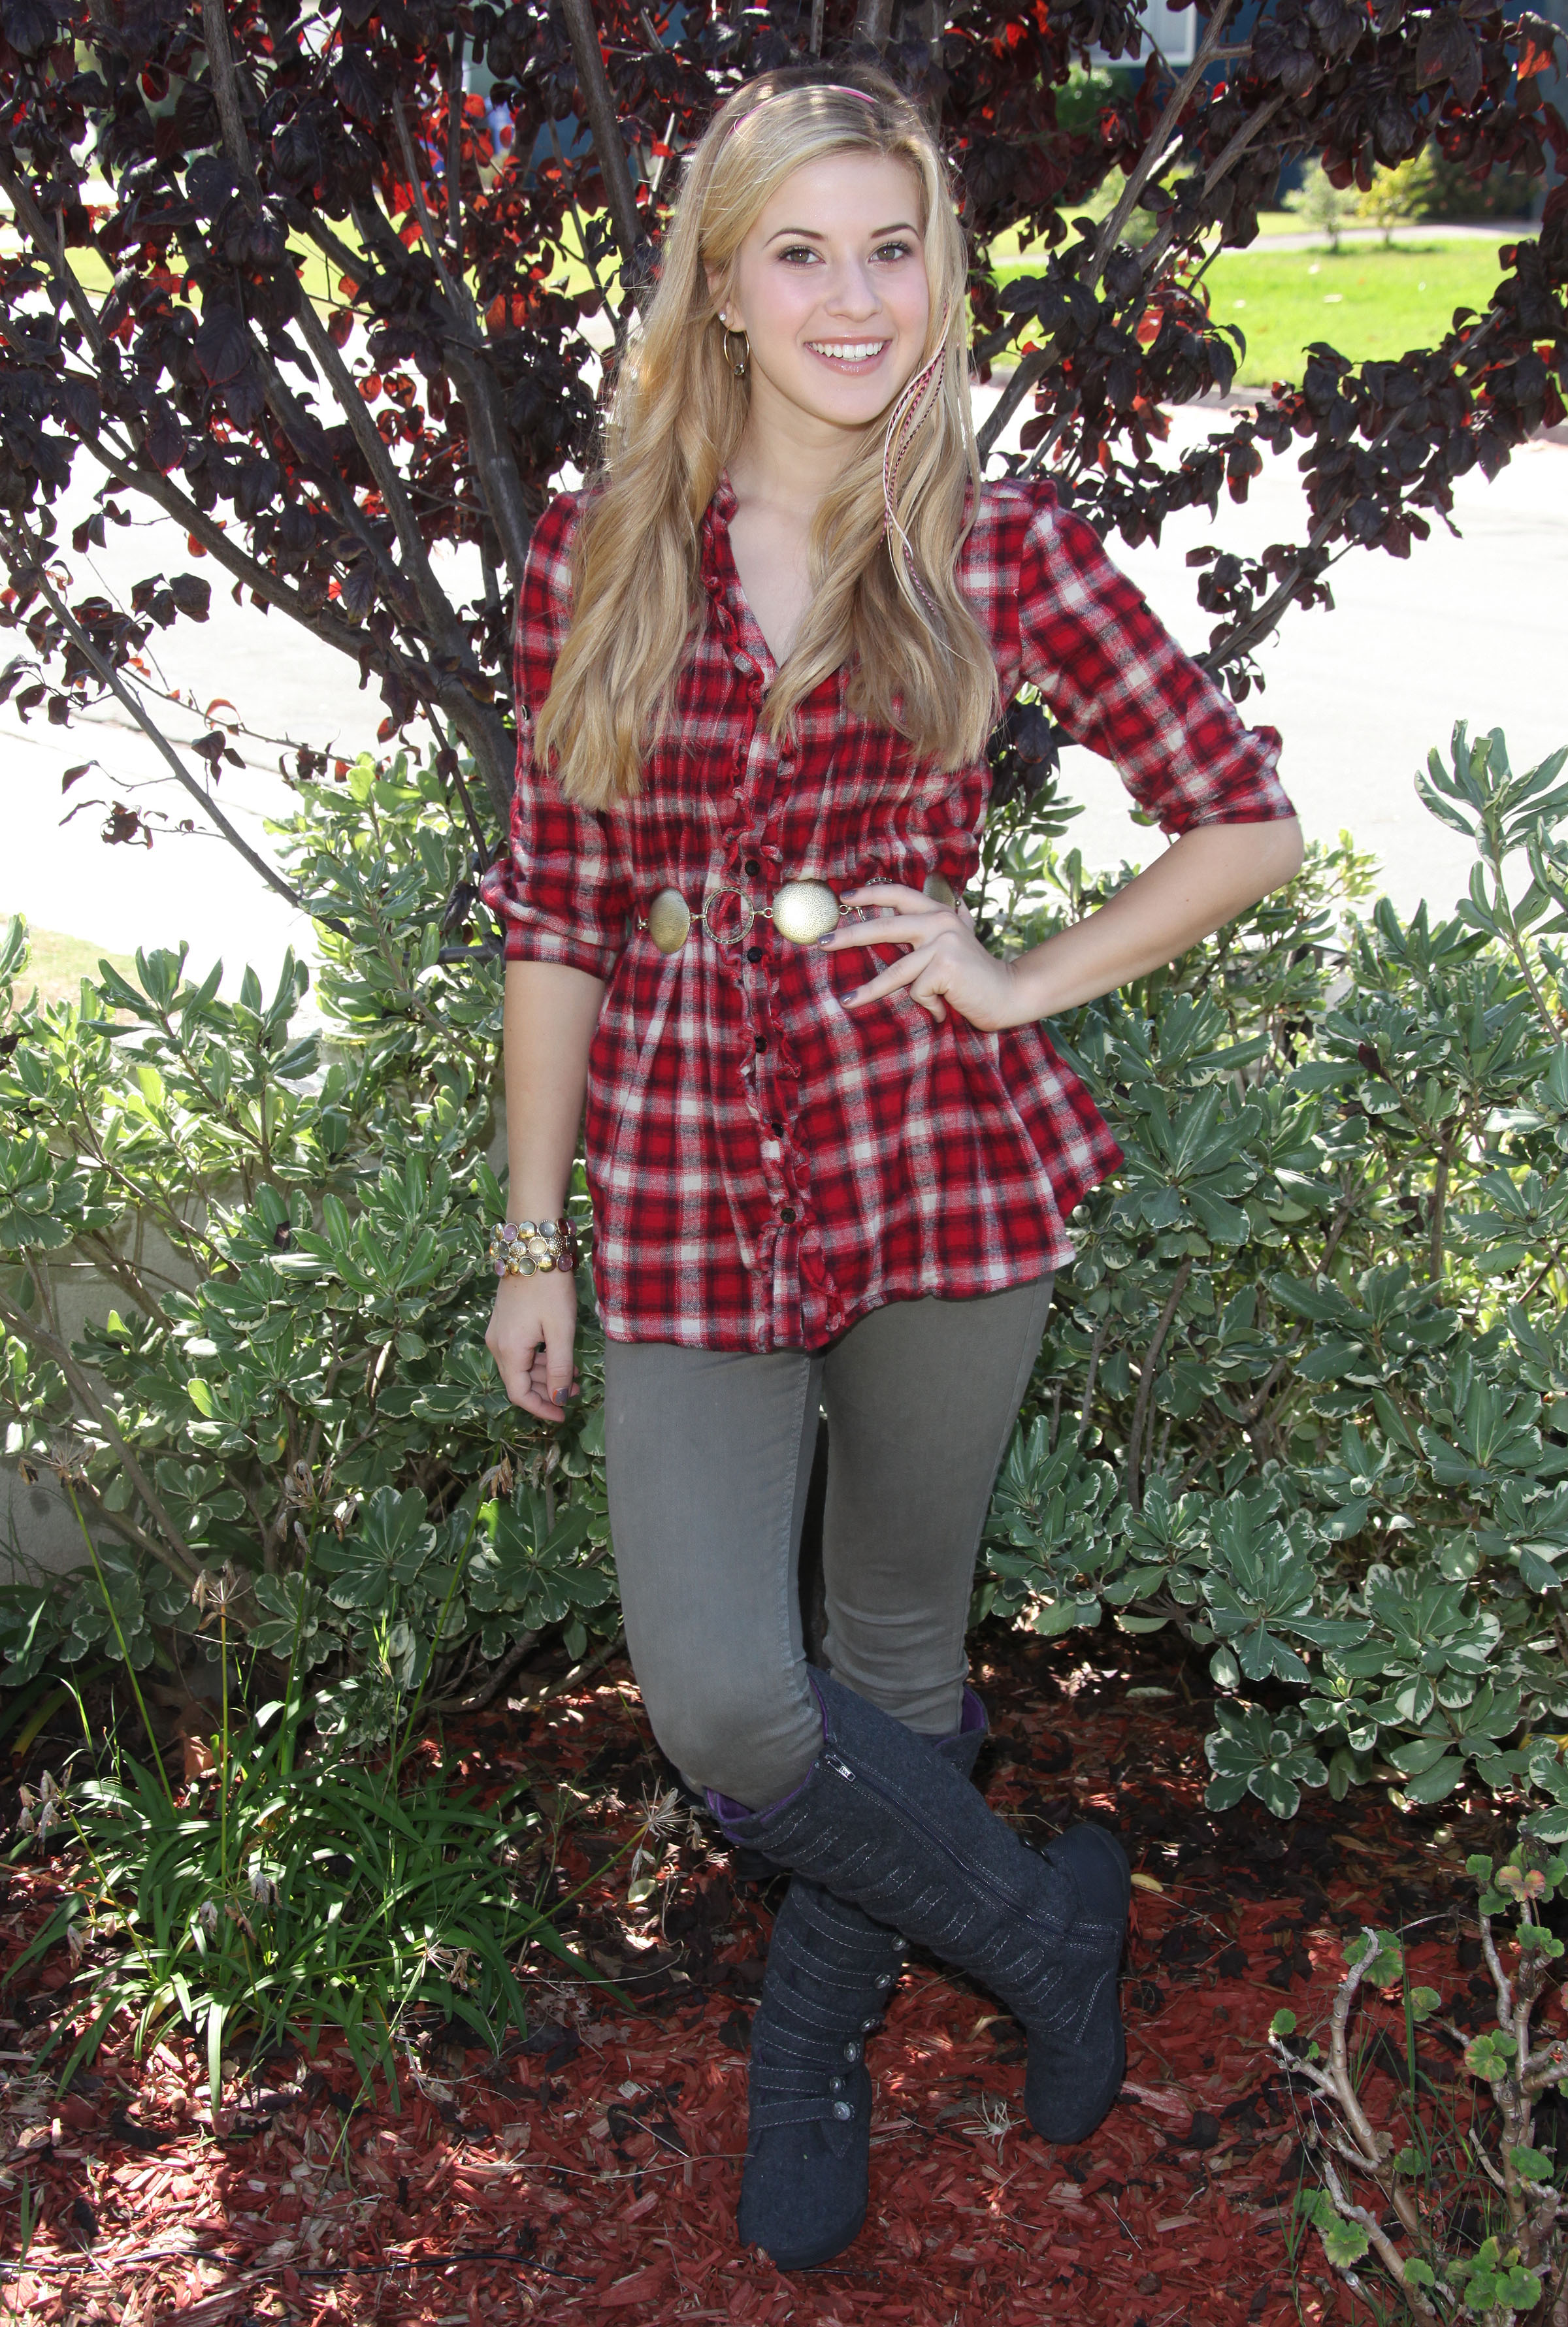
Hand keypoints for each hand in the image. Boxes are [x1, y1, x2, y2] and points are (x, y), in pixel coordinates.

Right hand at [485, 1268, 579, 1422]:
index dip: (541, 1409)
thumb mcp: (561, 1331)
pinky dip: (539, 1359)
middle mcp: (497, 1344)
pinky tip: (559, 1355)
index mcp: (508, 1351)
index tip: (563, 1416)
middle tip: (576, 1392)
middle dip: (547, 1391)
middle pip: (519, 1382)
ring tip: (574, 1375)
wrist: (534, 1249)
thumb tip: (560, 1397)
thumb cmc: (549, 1288)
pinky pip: (519, 1351)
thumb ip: (560, 1368)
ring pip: (520, 1366)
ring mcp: (498, 1332)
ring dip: (545, 1375)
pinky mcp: (504, 1322)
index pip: (519, 1395)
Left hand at [821, 885, 1024, 1030]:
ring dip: (868, 990)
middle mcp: (940, 922)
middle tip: (822, 943)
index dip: (871, 894)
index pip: (900, 894)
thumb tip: (913, 904)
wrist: (1009, 994)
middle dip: (849, 936)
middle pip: (884, 927)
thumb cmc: (975, 974)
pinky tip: (944, 1008)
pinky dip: (928, 1006)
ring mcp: (943, 943)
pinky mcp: (945, 967)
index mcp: (939, 913)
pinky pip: (917, 991)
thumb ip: (938, 924)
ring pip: (895, 971)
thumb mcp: (956, 942)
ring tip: (847, 1001)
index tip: (844, 898)